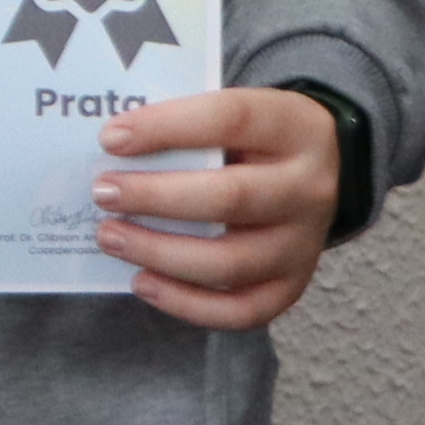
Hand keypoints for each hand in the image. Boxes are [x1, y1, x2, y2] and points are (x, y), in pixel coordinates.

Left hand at [92, 88, 342, 331]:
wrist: (322, 174)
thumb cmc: (256, 140)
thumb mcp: (239, 113)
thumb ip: (187, 124)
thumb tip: (113, 147)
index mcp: (294, 127)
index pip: (231, 119)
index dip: (166, 128)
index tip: (111, 138)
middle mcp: (308, 189)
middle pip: (230, 197)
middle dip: (155, 197)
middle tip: (102, 192)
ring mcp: (304, 245)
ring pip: (229, 262)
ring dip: (158, 252)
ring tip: (109, 237)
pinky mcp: (292, 286)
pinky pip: (240, 310)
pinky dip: (185, 303)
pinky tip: (142, 281)